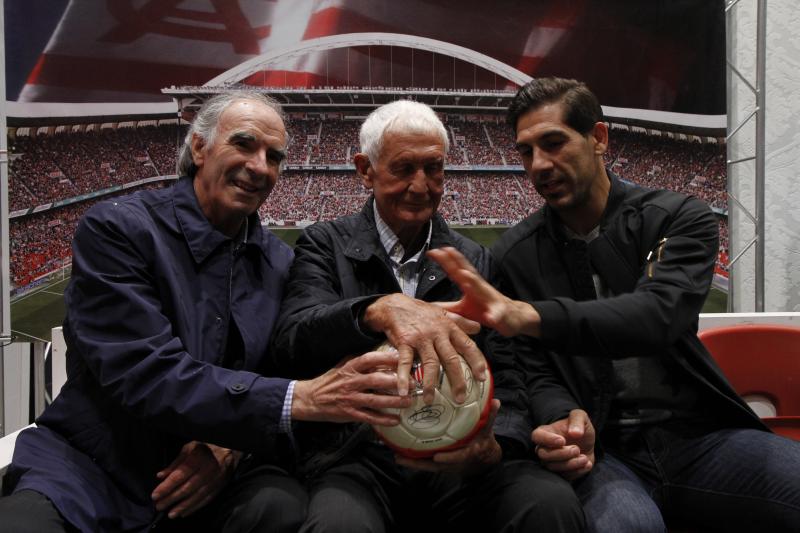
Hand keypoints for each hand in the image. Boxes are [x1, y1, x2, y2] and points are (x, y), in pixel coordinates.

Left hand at [151, 441, 240, 518]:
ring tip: (170, 514)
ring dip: (182, 507)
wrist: (231, 448)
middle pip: (186, 488)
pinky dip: (195, 507)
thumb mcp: (189, 448)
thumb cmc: (207, 446)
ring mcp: (215, 479)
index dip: (166, 487)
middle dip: (171, 499)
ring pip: (196, 496)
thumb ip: (175, 463)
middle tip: (159, 506)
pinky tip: (185, 513)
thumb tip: (160, 476)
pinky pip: (206, 499)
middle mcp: (207, 469)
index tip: (155, 495)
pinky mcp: (220, 486)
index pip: (179, 475)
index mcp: (197, 457)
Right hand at [292, 349, 412, 424]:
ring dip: (394, 402)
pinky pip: (369, 417)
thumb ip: (362, 362)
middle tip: (413, 384)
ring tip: (409, 402)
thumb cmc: (331, 380)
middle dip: (397, 382)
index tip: (403, 359)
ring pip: (376, 400)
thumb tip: (385, 356)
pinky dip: (383, 420)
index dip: (387, 358)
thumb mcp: (344, 365)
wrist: (310, 398)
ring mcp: (350, 398)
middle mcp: (351, 381)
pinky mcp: (350, 413)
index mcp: (350, 367)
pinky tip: (396, 420)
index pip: (370, 359)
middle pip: (376, 380)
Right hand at [363, 292, 485, 403]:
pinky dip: (403, 378)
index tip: (482, 378)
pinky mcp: (404, 342)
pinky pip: (405, 362)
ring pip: (430, 363)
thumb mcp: (443, 313)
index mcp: (449, 328)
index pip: (467, 346)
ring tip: (430, 400)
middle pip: (451, 359)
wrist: (394, 305)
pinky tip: (403, 391)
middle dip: (457, 380)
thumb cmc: (420, 311)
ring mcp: (421, 338)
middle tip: (460, 399)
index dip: (476, 362)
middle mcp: (437, 333)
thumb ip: (461, 321)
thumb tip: (478, 328)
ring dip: (431, 384)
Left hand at [395, 399, 501, 474]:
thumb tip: (496, 402)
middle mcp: (454, 461)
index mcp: (468, 453)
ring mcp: (445, 464)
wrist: (483, 457)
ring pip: (427, 465)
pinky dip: (412, 459)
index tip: (438, 456)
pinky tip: (398, 453)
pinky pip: (424, 462)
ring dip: (412, 462)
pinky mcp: (439, 463)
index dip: (449, 458)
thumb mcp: (488, 428)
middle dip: (419, 463)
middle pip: (435, 465)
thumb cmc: (483, 440)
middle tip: (403, 457)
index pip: (459, 457)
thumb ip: (490, 416)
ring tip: (396, 456)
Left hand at [426, 247, 541, 337]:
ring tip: (465, 276)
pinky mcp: (500, 314)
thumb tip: (428, 307)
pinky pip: (497, 315)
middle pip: (468, 272)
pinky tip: (492, 316)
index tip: (433, 251)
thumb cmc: (486, 310)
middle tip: (446, 250)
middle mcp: (480, 289)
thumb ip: (447, 307)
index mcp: (470, 287)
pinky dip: (495, 315)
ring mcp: (491, 300)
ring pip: (483, 289)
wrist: (511, 317)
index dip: (445, 261)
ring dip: (474, 282)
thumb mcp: (463, 310)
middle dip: (458, 262)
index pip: (455, 271)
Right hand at [531, 409, 594, 480]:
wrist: (587, 443)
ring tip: (584, 458)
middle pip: (543, 454)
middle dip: (561, 454)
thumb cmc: (579, 428)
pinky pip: (564, 477)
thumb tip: (574, 433)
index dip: (547, 439)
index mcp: (546, 432)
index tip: (562, 440)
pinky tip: (587, 464)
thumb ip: (577, 420)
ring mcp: (551, 461)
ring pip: (553, 467)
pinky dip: (577, 472)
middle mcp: (545, 448)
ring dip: (570, 464)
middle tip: (576, 449)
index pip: (537, 436)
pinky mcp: (561, 472)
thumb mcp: (581, 417)